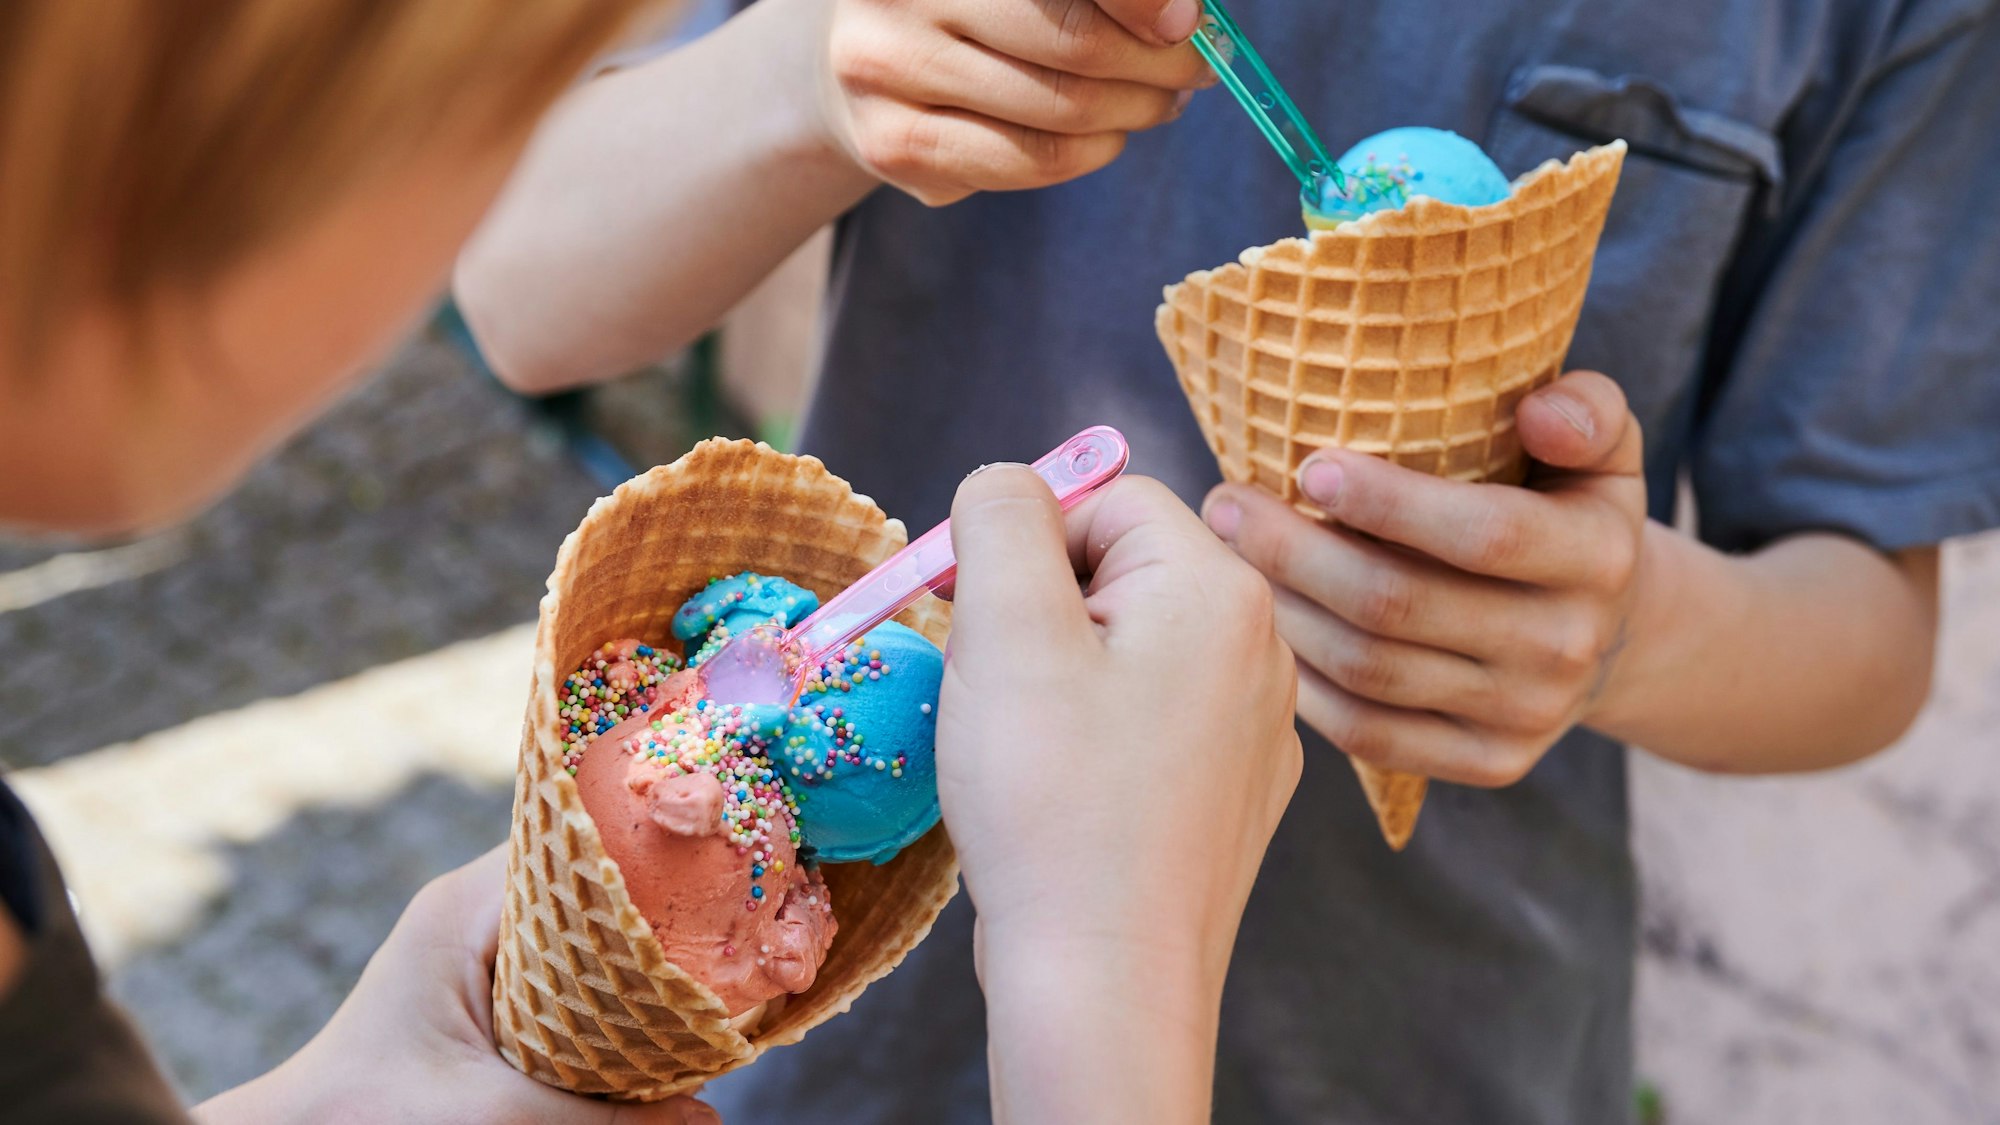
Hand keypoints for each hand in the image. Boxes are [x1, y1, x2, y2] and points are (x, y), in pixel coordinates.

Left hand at [194, 847, 716, 1124]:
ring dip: (638, 953)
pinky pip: (568, 969)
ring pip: (583, 929)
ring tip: (714, 968)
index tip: (723, 868)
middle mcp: (473, 910)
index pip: (578, 837)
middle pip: (592, 883)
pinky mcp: (482, 993)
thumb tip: (713, 1118)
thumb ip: (608, 1119)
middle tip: (735, 925)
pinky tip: (659, 1017)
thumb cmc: (369, 1118)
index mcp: (466, 905)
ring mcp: (477, 949)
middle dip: (661, 907)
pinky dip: (612, 988)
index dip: (653, 851)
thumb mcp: (497, 1117)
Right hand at [817, 0, 1213, 203]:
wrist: (862, 57)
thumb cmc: (976, 3)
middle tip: (1193, 69)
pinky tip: (1106, 136)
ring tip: (1158, 101)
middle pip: (1072, 41)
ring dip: (1134, 112)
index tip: (1188, 23)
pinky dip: (1090, 152)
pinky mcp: (891, 143)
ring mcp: (886, 67)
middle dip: (1156, 63)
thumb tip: (1184, 18)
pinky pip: (1027, 160)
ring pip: (1058, 110)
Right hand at [937, 467, 1299, 1123]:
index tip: (967, 609)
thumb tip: (1009, 484)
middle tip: (993, 682)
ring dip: (1059, 674)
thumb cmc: (1052, 800)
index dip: (1022, 542)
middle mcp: (1263, 650)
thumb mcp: (1005, 626)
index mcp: (1222, 592)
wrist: (1105, 980)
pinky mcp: (1230, 794)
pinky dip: (1095, 737)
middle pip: (1122, 572)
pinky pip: (1151, 721)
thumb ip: (1002, 517)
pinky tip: (1065, 793)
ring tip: (1023, 745)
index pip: (1109, 499)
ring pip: (1131, 649)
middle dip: (1039, 609)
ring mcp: (1255, 729)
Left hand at [1202, 370, 1647, 787]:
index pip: (1484, 533)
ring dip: (1285, 611)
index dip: (1390, 502)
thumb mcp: (1603, 447)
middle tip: (1226, 505)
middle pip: (1401, 605)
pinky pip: (1370, 734)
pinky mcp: (1488, 763)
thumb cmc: (1567, 509)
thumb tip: (1537, 412)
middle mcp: (1566, 646)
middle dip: (1297, 553)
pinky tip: (1262, 631)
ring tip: (1228, 558)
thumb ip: (1585, 411)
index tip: (1307, 466)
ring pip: (1371, 670)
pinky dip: (1303, 686)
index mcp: (1598, 557)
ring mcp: (1526, 715)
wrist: (1608, 632)